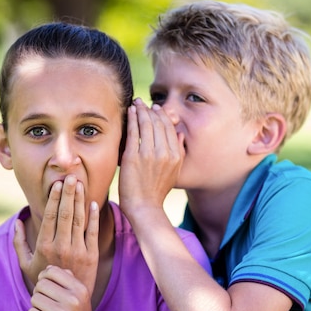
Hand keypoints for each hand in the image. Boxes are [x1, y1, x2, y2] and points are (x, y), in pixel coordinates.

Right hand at [14, 176, 98, 293]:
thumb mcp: (25, 264)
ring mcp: (77, 251)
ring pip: (78, 220)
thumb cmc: (43, 281)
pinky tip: (93, 203)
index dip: (54, 199)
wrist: (66, 304)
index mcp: (44, 246)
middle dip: (68, 194)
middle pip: (65, 214)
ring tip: (80, 184)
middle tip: (70, 177)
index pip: (50, 217)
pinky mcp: (92, 255)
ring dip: (80, 200)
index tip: (56, 184)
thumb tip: (17, 222)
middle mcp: (61, 247)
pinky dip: (93, 217)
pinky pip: (93, 232)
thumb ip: (18, 243)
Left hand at [28, 266, 101, 310]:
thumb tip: (48, 268)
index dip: (44, 278)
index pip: (52, 271)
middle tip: (46, 304)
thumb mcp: (81, 298)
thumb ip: (67, 281)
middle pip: (41, 284)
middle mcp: (73, 300)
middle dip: (39, 293)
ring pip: (34, 298)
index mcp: (81, 289)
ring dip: (37, 306)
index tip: (47, 288)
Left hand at [119, 99, 184, 219]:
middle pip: (158, 124)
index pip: (169, 128)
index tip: (155, 109)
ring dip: (140, 111)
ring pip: (146, 125)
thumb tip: (180, 135)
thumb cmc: (156, 191)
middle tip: (143, 103)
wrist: (144, 207)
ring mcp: (148, 154)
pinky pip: (133, 132)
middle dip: (150, 110)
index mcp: (175, 155)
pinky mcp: (133, 157)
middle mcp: (164, 153)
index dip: (162, 116)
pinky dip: (132, 119)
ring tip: (136, 104)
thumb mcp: (174, 172)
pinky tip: (129, 112)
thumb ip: (178, 152)